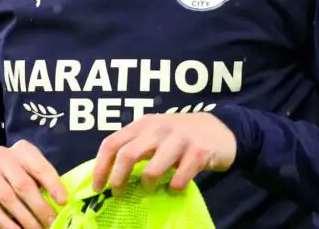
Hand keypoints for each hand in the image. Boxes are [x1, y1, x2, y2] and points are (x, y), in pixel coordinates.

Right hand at [0, 140, 67, 228]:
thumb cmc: (11, 181)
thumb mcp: (28, 176)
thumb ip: (42, 185)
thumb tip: (63, 205)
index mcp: (21, 149)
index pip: (39, 166)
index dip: (53, 185)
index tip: (63, 202)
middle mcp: (1, 154)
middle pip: (24, 184)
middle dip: (40, 208)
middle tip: (52, 224)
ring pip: (8, 198)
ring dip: (25, 219)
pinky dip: (6, 223)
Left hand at [92, 112, 236, 193]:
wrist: (220, 129)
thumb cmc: (180, 136)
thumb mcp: (156, 133)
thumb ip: (136, 146)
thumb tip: (110, 174)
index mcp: (143, 124)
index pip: (112, 143)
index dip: (100, 167)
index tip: (98, 187)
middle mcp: (158, 129)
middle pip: (127, 155)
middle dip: (118, 179)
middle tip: (118, 193)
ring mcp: (179, 140)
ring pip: (151, 170)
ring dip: (147, 186)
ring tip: (151, 189)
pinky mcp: (198, 153)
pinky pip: (178, 180)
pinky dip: (173, 189)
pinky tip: (175, 187)